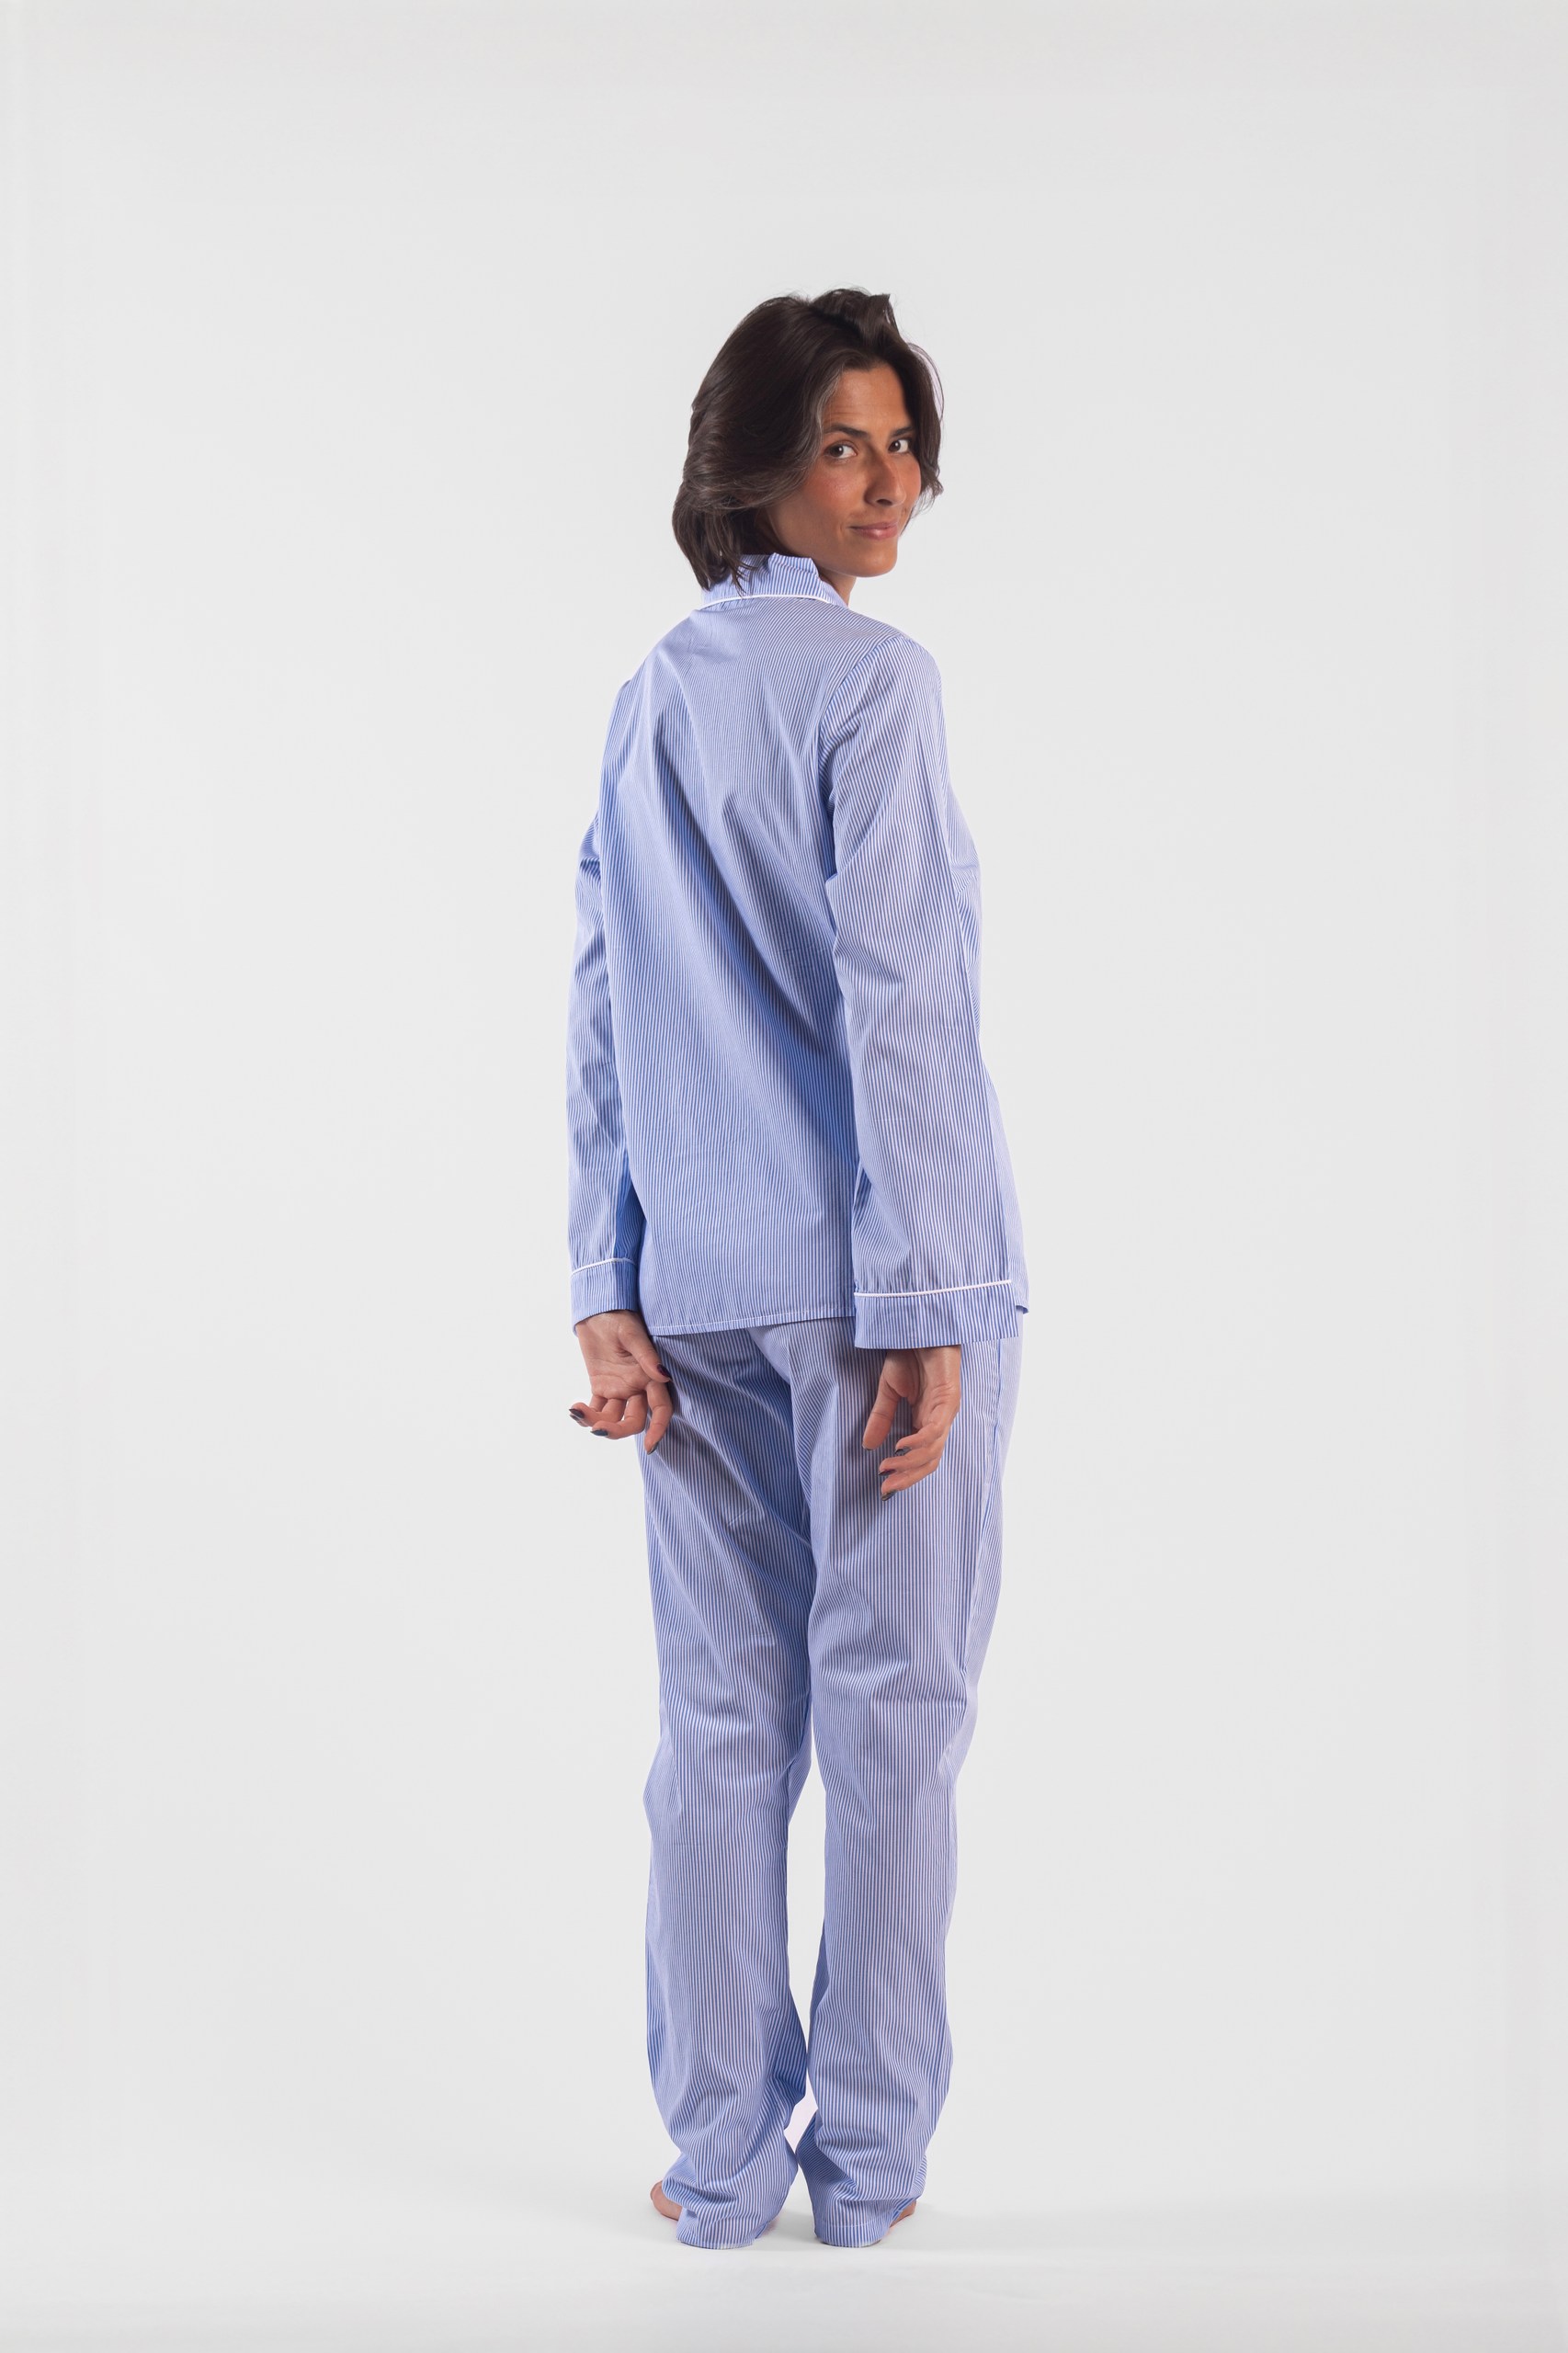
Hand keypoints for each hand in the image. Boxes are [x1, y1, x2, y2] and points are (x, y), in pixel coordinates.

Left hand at [569, 1308, 672, 1452]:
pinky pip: (596, 1408)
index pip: (661, 1407)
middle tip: (598, 1429)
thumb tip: (663, 1377)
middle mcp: (637, 1386)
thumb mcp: (632, 1333)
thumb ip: (646, 1356)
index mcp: (650, 1375)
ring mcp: (619, 1388)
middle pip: (635, 1420)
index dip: (659, 1428)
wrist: (597, 1309)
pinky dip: (585, 1413)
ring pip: (613, 1417)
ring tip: (577, 1411)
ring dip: (597, 1422)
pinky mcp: (601, 1386)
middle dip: (618, 1430)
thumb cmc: (618, 1317)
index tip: (650, 1447)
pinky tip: (574, 1408)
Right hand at [862, 1346, 960, 1493]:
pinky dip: (918, 1442)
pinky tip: (901, 1446)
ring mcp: (946, 1411)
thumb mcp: (888, 1390)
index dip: (904, 1473)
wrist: (918, 1327)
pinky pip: (934, 1429)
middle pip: (929, 1460)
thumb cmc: (909, 1354)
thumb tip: (868, 1445)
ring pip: (932, 1450)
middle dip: (908, 1477)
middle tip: (887, 1487)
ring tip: (888, 1467)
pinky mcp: (949, 1399)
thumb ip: (881, 1417)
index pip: (921, 1457)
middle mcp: (940, 1420)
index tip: (883, 1485)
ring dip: (909, 1463)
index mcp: (927, 1420)